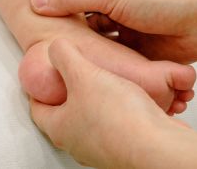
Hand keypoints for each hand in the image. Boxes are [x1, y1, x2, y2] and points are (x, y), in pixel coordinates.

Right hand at [30, 0, 196, 63]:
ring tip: (59, 68)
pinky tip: (87, 76)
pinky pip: (116, 62)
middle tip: (41, 51)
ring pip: (97, 44)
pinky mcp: (139, 55)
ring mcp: (127, 31)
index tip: (30, 20)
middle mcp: (115, 7)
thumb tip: (35, 2)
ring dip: (86, 53)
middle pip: (82, 21)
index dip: (52, 3)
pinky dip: (105, 67)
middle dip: (67, 34)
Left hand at [30, 39, 186, 167]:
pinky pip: (118, 126)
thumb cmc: (117, 116)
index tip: (42, 77)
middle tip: (73, 77)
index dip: (37, 90)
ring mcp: (103, 149)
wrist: (158, 147)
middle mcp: (78, 144)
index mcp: (60, 128)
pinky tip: (130, 97)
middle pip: (65, 115)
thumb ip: (65, 56)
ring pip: (93, 121)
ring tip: (103, 83)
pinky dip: (120, 111)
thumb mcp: (84, 74)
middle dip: (69, 95)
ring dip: (97, 102)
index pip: (37, 109)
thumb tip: (55, 47)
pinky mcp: (127, 148)